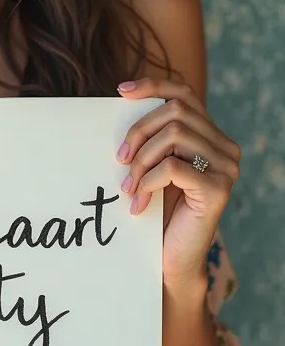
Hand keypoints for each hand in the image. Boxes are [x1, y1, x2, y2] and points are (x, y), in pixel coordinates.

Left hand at [115, 77, 240, 289]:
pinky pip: (173, 168)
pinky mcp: (218, 190)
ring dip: (142, 161)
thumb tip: (122, 100)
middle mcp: (225, 147)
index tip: (120, 91)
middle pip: (176, 111)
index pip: (184, 93)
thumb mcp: (154, 165)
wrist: (172, 259)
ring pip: (174, 136)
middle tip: (120, 159)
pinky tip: (140, 201)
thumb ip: (151, 136)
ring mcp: (226, 167)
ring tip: (128, 187)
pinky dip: (149, 180)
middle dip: (139, 131)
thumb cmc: (159, 211)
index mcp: (210, 136)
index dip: (153, 85)